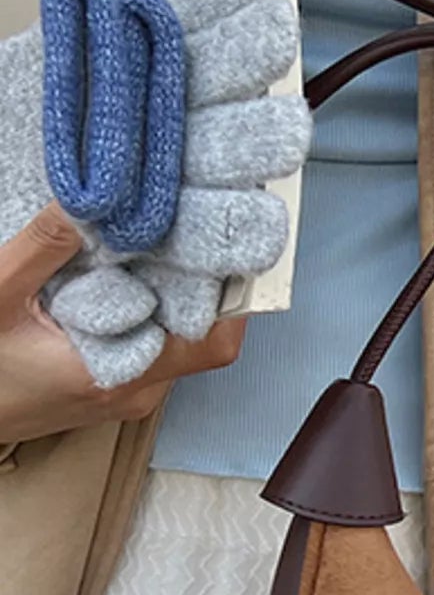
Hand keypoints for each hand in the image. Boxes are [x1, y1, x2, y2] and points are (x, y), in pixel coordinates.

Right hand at [0, 205, 245, 445]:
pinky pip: (154, 345)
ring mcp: (131, 392)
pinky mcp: (119, 387)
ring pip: (179, 340)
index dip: (229, 295)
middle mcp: (138, 390)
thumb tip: (86, 202)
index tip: (225, 246)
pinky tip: (128, 277)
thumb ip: (43, 250)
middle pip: (203, 336)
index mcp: (120, 374)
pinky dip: (151, 311)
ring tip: (157, 245)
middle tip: (190, 229)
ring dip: (175, 297)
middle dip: (202, 284)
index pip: (211, 342)